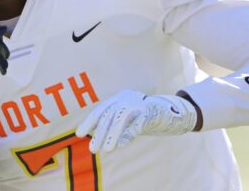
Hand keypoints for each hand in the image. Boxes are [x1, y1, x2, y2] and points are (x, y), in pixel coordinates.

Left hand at [75, 90, 196, 152]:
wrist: (170, 111)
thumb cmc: (143, 117)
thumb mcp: (126, 120)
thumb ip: (113, 125)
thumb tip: (97, 137)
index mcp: (118, 98)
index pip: (100, 110)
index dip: (89, 122)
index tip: (79, 134)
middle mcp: (126, 98)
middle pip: (108, 115)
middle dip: (99, 133)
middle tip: (93, 149)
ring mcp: (138, 103)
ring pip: (120, 118)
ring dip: (112, 135)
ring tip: (106, 150)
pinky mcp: (150, 112)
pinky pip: (136, 123)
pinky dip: (127, 134)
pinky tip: (120, 145)